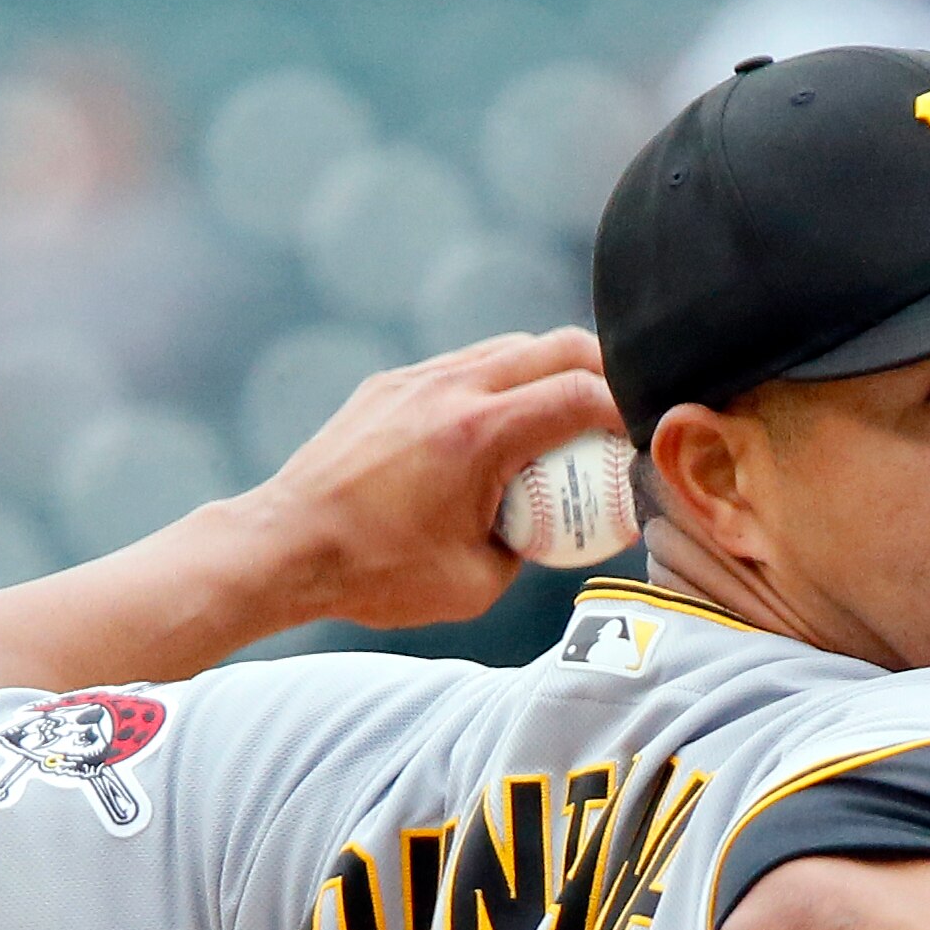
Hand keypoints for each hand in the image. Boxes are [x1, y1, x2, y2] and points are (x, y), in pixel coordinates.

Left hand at [241, 326, 623, 629]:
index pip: (582, 394)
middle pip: (555, 346)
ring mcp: (417, 380)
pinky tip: (500, 426)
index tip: (645, 432)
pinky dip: (499, 383)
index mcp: (480, 436)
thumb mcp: (478, 582)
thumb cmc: (376, 574)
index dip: (628, 408)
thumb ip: (529, 546)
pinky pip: (464, 366)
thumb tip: (548, 529)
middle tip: (621, 409)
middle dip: (603, 369)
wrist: (284, 548)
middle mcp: (451, 390)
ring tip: (564, 416)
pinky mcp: (390, 386)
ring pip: (509, 347)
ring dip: (549, 371)